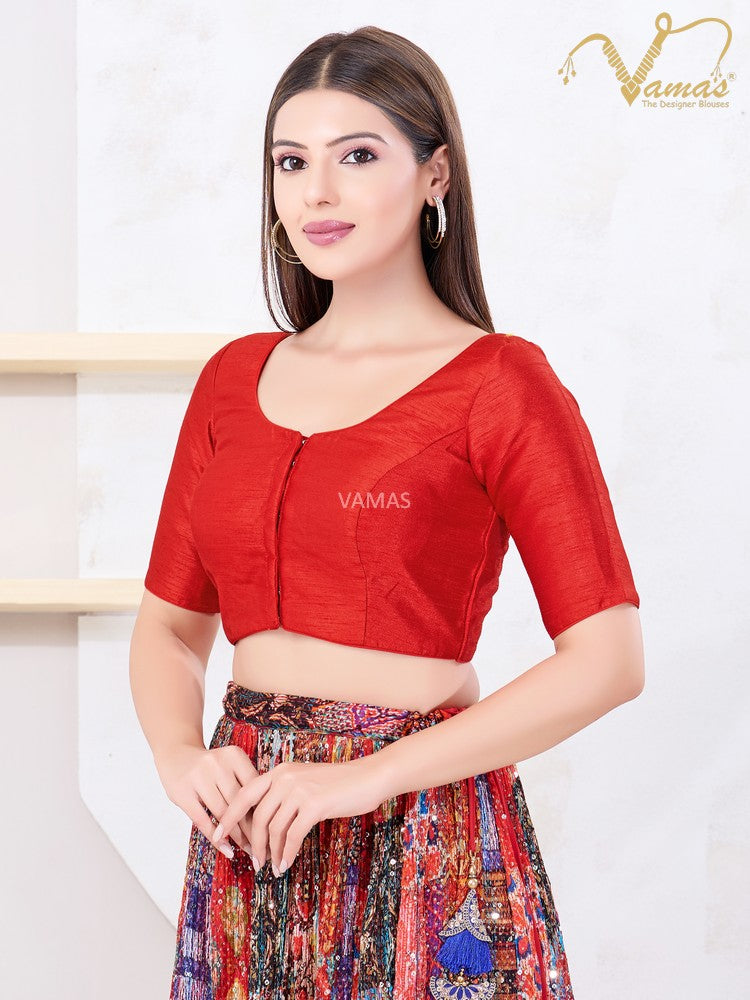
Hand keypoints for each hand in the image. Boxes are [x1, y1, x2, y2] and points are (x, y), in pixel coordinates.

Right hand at [155, 743, 259, 858]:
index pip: (254, 787)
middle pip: (240, 801)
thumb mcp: (230, 764)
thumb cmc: (211, 766)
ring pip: (223, 813)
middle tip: (264, 845)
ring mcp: (199, 777)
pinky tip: (226, 849)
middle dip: (253, 827)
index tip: (273, 828)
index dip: (264, 809)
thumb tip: (268, 813)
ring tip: (248, 850)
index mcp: (234, 755)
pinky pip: (202, 821)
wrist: (176, 754)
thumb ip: (245, 782)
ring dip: (237, 836)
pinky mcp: (182, 793)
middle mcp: (217, 763)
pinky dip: (216, 838)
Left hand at [210, 756, 389, 875]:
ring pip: (273, 828)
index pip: (244, 794)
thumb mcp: (305, 781)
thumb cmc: (338, 783)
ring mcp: (299, 790)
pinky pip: (292, 835)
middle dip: (252, 843)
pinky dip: (287, 853)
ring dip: (271, 852)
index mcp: (279, 771)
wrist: (368, 777)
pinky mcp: (314, 804)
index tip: (218, 835)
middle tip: (253, 861)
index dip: (229, 817)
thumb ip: (284, 794)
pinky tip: (286, 863)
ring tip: (272, 867)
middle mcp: (285, 777)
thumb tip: (265, 822)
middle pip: (256, 817)